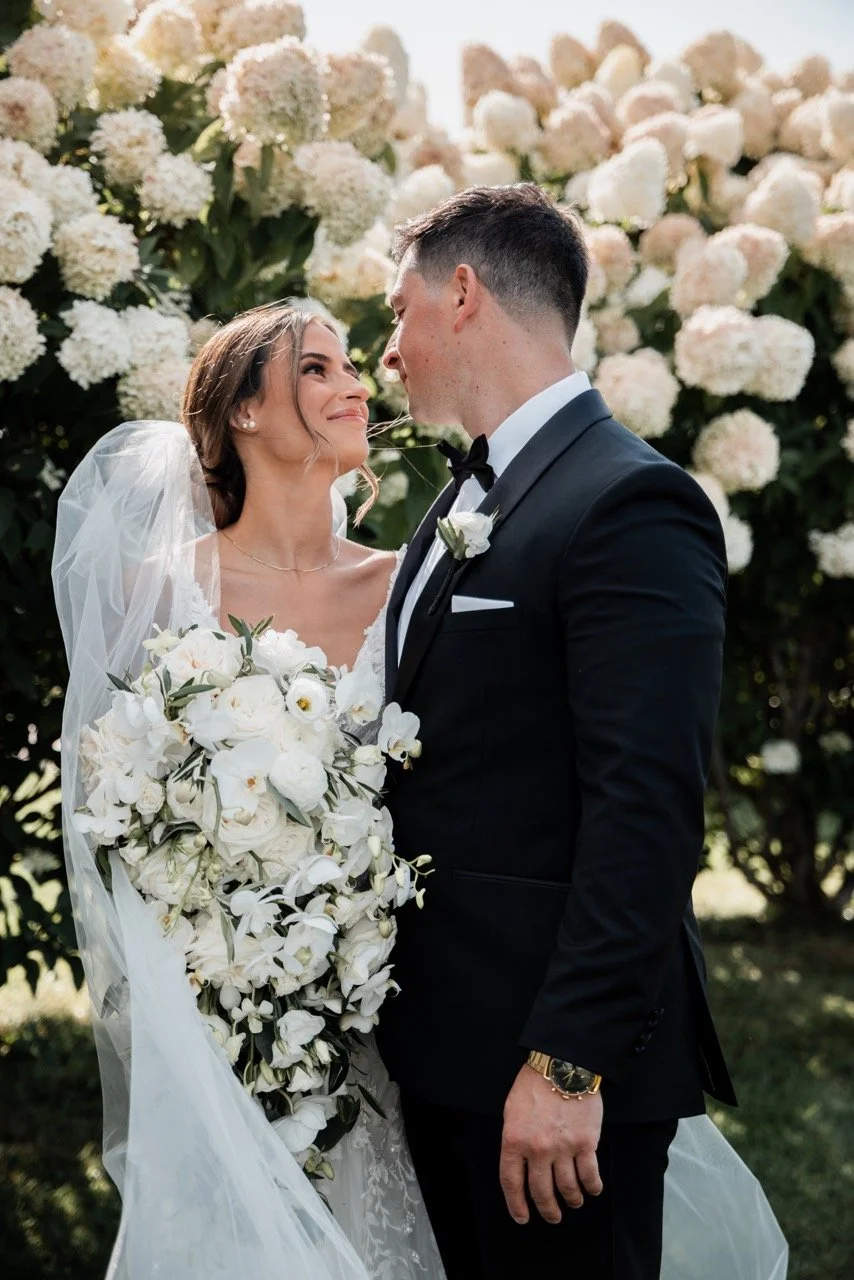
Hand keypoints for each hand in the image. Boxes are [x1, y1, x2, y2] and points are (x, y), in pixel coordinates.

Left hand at [499, 1064, 603, 1224]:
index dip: (516, 1204)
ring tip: (573, 1202)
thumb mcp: (512, 1110)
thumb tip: (519, 1163)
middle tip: (552, 1216)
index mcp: (514, 1140)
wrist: (563, 1064)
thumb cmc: (535, 1084)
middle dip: (547, 1209)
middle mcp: (537, 1149)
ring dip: (571, 1200)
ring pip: (567, 1188)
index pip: (511, 1182)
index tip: (522, 1217)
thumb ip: (515, 1138)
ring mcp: (563, 1148)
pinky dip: (592, 1187)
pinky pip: (589, 1175)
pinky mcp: (586, 1143)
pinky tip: (592, 1189)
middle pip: (541, 1192)